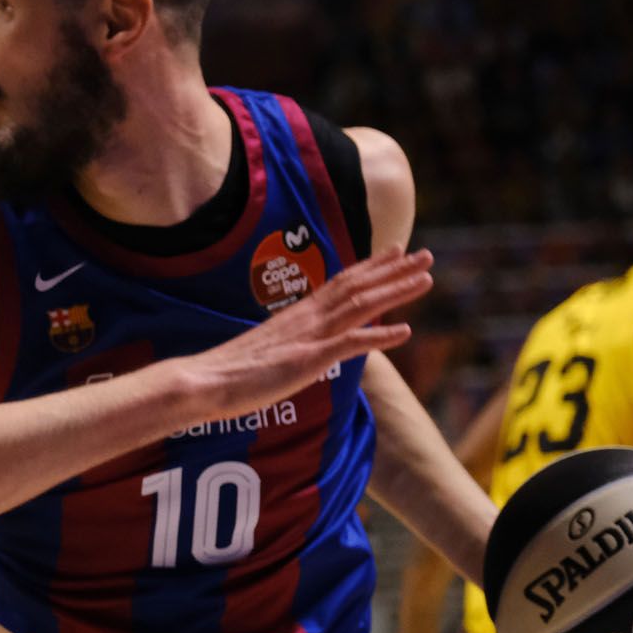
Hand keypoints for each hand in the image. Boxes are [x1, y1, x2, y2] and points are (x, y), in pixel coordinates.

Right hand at [201, 249, 432, 417]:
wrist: (206, 381)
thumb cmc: (234, 371)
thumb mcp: (271, 351)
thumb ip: (293, 343)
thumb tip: (307, 346)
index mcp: (299, 315)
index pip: (341, 283)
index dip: (372, 267)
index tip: (396, 252)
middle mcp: (307, 318)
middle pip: (357, 287)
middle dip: (394, 270)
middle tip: (426, 255)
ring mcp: (308, 337)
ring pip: (359, 306)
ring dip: (395, 292)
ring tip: (425, 279)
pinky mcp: (306, 360)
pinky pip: (349, 344)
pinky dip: (379, 336)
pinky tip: (406, 331)